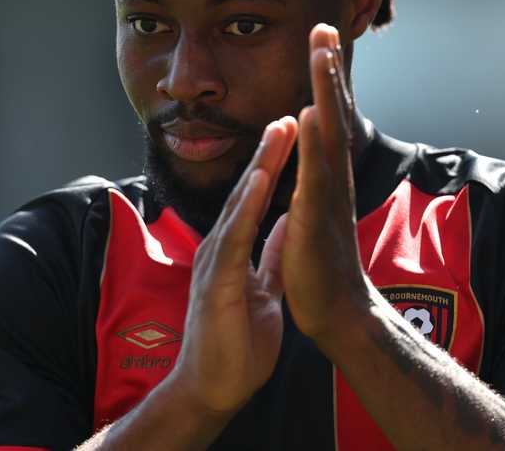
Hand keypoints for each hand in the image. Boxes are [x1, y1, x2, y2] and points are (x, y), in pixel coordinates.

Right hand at [171, 116, 297, 414]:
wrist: (214, 388)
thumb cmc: (235, 343)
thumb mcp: (263, 289)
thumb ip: (271, 256)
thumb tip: (287, 224)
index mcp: (231, 250)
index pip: (253, 199)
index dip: (271, 166)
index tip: (289, 134)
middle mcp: (219, 248)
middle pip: (245, 192)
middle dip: (266, 154)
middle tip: (285, 116)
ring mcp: (214, 262)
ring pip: (239, 205)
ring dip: (259, 167)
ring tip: (277, 132)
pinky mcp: (217, 281)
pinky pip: (234, 236)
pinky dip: (248, 205)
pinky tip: (261, 180)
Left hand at [265, 24, 371, 344]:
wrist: (338, 311)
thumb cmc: (323, 264)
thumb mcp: (315, 210)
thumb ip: (314, 179)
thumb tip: (309, 154)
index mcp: (327, 175)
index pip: (326, 117)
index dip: (324, 78)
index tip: (320, 39)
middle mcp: (333, 177)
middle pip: (333, 113)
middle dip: (328, 69)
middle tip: (324, 27)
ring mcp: (328, 194)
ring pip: (328, 133)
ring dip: (325, 90)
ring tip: (321, 52)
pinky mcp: (317, 217)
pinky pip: (315, 173)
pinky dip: (315, 141)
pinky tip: (310, 112)